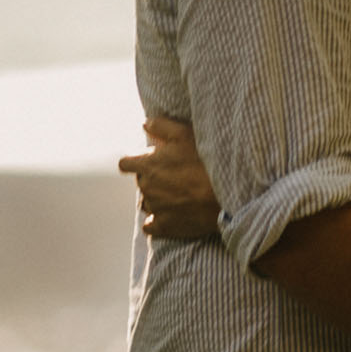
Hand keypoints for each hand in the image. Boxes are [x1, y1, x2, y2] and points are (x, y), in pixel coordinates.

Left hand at [118, 117, 222, 239]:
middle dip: (152, 179)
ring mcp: (155, 208)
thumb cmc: (204, 161)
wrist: (225, 195)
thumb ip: (160, 126)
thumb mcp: (184, 133)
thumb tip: (144, 124)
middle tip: (173, 176)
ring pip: (146, 204)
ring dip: (156, 200)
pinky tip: (169, 217)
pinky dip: (157, 222)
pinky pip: (150, 227)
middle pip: (140, 183)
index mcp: (147, 165)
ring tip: (177, 196)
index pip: (125, 164)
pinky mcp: (164, 227)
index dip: (135, 162)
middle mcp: (146, 187)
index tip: (147, 162)